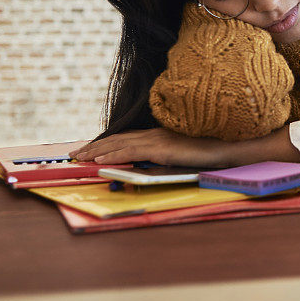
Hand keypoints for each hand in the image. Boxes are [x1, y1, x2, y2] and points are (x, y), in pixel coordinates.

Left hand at [69, 128, 232, 167]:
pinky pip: (131, 151)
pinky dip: (113, 155)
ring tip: (80, 156)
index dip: (106, 143)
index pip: (126, 137)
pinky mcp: (161, 148)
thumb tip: (144, 167)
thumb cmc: (206, 155)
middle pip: (118, 138)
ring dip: (97, 150)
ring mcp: (158, 139)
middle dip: (95, 146)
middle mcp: (155, 134)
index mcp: (158, 135)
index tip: (89, 149)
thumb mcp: (179, 156)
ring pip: (120, 143)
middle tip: (76, 152)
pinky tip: (99, 160)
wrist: (224, 151)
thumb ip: (162, 158)